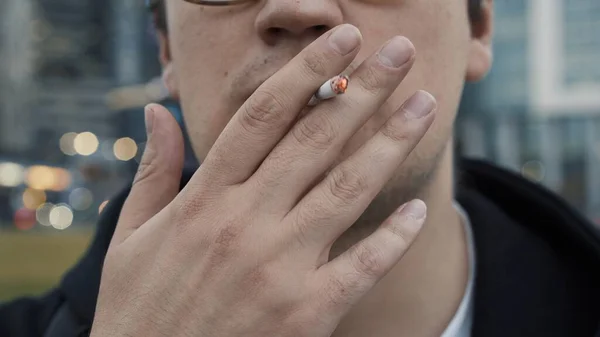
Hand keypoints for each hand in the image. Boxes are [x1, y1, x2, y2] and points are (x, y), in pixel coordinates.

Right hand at [90, 24, 435, 336]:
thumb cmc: (140, 308)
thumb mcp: (130, 236)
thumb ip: (152, 171)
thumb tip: (156, 112)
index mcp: (203, 200)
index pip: (262, 118)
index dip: (306, 72)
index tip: (341, 39)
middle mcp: (244, 224)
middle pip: (314, 140)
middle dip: (362, 89)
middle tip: (398, 51)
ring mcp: (279, 269)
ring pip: (345, 190)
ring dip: (389, 143)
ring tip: (423, 105)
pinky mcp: (306, 313)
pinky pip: (362, 266)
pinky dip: (394, 236)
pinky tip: (421, 209)